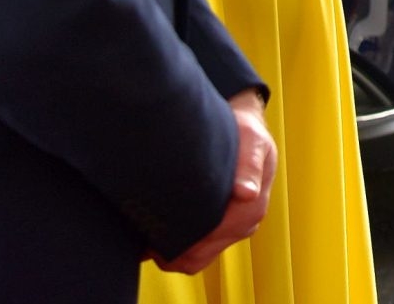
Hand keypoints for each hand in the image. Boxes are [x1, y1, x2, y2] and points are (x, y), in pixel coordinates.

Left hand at [158, 89, 274, 273]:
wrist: (250, 134)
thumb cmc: (248, 134)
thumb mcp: (253, 141)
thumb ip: (249, 165)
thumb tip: (247, 192)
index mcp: (251, 207)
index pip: (211, 235)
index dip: (181, 235)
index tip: (155, 224)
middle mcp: (244, 225)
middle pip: (198, 255)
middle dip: (169, 248)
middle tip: (140, 230)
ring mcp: (232, 233)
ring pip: (194, 261)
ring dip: (169, 253)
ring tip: (145, 234)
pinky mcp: (221, 235)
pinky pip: (195, 256)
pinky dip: (174, 252)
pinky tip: (156, 235)